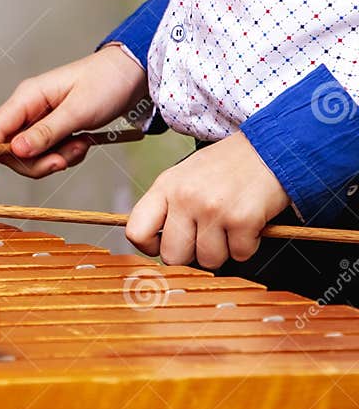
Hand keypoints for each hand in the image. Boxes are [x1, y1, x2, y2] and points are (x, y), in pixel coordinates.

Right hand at [0, 45, 147, 186]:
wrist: (133, 74)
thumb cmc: (107, 83)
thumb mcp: (78, 111)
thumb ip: (46, 132)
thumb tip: (15, 150)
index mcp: (27, 97)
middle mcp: (29, 108)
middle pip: (12, 149)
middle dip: (36, 162)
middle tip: (63, 160)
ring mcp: (40, 120)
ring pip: (32, 155)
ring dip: (56, 158)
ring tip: (81, 145)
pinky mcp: (53, 129)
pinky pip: (49, 153)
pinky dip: (66, 155)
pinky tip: (83, 143)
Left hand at [126, 132, 290, 268]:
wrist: (272, 147)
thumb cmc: (228, 165)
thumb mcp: (185, 176)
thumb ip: (168, 206)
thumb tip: (156, 243)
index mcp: (165, 186)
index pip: (136, 231)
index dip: (150, 247)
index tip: (165, 244)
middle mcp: (185, 197)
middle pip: (173, 257)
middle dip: (192, 255)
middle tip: (207, 238)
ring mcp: (212, 209)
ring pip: (208, 261)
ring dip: (223, 250)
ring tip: (230, 226)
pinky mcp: (242, 219)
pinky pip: (240, 255)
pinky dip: (247, 245)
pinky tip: (248, 224)